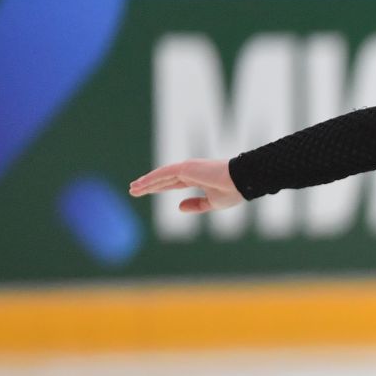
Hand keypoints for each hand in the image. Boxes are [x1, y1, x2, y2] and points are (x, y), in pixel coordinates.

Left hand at [129, 158, 245, 213]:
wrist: (242, 181)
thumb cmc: (232, 191)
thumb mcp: (213, 203)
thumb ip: (196, 205)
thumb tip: (178, 208)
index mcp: (197, 178)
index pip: (173, 183)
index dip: (159, 187)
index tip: (147, 191)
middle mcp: (190, 171)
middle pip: (163, 179)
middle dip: (148, 184)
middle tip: (134, 189)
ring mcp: (187, 168)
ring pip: (160, 176)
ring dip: (145, 182)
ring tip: (133, 188)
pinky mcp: (185, 168)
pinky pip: (163, 174)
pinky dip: (150, 179)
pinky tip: (140, 185)